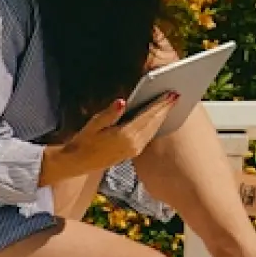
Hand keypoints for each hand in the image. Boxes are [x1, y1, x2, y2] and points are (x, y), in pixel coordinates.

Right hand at [39, 94, 173, 188]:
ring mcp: (136, 149)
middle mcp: (135, 144)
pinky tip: (159, 117)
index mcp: (126, 136)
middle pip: (155, 123)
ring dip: (163, 116)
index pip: (148, 116)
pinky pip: (150, 135)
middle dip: (165, 108)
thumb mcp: (94, 124)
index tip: (171, 94)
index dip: (160, 104)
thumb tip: (122, 101)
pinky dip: (156, 124)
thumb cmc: (85, 141)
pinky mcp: (134, 151)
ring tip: (170, 103)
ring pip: (154, 129)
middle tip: (176, 94)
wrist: (79, 162)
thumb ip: (110, 113)